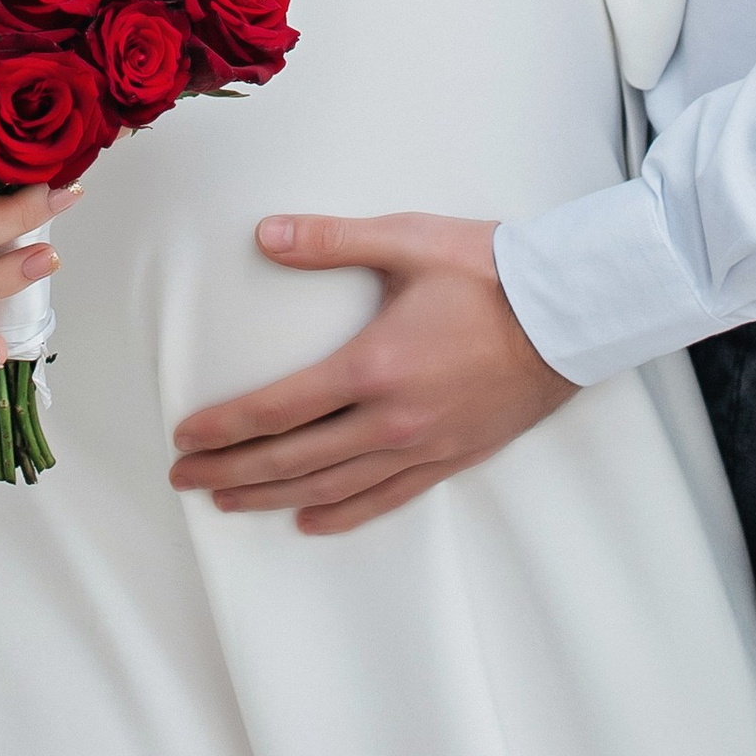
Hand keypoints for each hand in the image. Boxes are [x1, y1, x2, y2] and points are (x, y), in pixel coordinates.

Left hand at [168, 213, 574, 535]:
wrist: (570, 313)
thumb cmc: (490, 271)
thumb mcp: (407, 240)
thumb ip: (332, 240)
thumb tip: (266, 234)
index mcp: (373, 365)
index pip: (279, 408)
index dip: (226, 427)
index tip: (185, 437)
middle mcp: (392, 418)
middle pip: (293, 458)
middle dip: (232, 471)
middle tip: (184, 479)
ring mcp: (423, 445)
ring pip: (332, 486)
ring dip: (274, 498)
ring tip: (228, 503)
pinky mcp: (452, 457)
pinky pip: (387, 498)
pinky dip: (344, 514)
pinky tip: (311, 521)